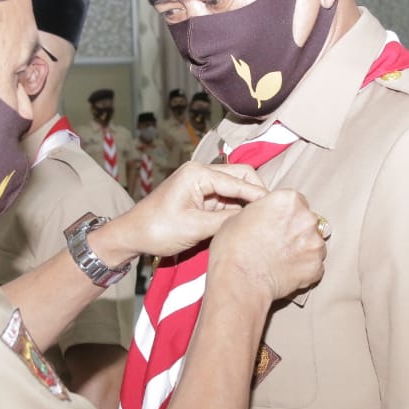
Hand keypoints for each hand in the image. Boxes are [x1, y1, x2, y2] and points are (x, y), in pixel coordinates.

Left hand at [107, 162, 268, 257]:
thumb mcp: (195, 227)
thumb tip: (253, 219)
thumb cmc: (157, 229)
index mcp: (198, 173)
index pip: (239, 180)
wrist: (132, 235)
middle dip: (257, 194)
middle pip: (241, 177)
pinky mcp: (201, 197)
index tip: (276, 209)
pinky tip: (248, 222)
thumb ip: (226, 220)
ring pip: (236, 189)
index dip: (259, 195)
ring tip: (264, 219)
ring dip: (248, 203)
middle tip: (272, 214)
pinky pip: (226, 199)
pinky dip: (238, 209)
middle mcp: (201, 172)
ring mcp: (201, 184)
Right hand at [208, 189, 325, 302]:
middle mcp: (307, 218)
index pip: (296, 201)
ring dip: (303, 249)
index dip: (285, 213)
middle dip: (296, 229)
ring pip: (314, 243)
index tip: (276, 223)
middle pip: (308, 220)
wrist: (238, 280)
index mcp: (288, 200)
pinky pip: (315, 265)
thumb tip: (265, 215)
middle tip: (277, 242)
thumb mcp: (240, 215)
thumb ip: (262, 211)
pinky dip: (304, 269)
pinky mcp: (316, 267)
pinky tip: (286, 272)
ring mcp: (315, 244)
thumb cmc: (233, 248)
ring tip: (281, 259)